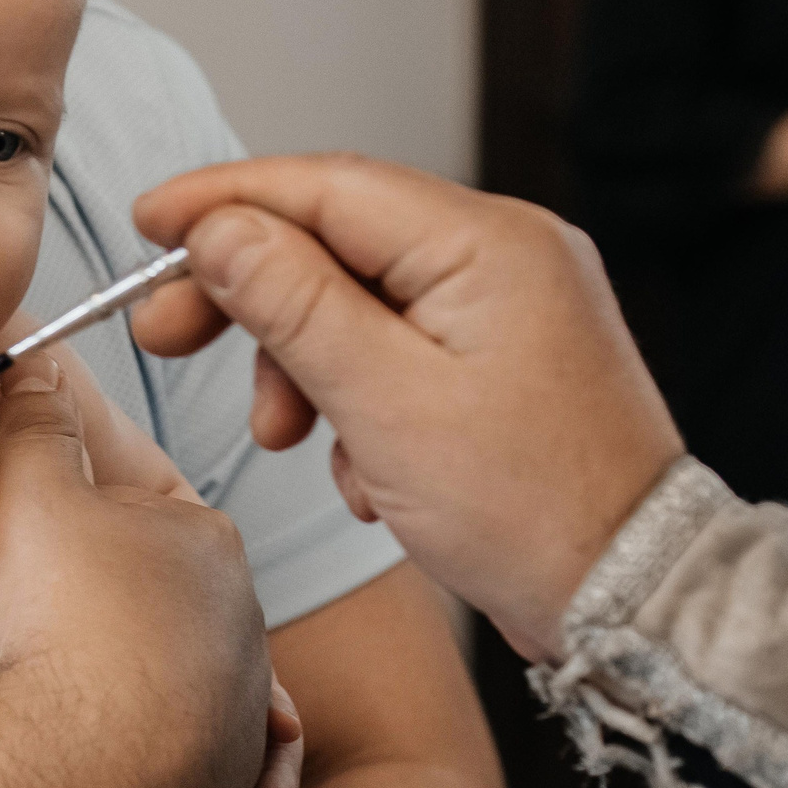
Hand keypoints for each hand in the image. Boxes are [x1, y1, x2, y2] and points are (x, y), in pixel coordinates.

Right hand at [0, 353, 275, 787]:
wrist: (84, 771)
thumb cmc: (64, 628)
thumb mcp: (33, 497)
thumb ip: (34, 425)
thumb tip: (31, 362)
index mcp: (210, 546)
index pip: (158, 516)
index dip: (97, 527)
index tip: (49, 550)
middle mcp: (244, 630)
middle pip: (183, 608)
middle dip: (135, 618)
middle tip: (58, 634)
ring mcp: (241, 716)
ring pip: (210, 704)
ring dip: (169, 715)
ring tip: (102, 728)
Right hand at [133, 155, 683, 662]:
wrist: (639, 602)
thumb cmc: (532, 513)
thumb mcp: (385, 404)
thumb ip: (293, 305)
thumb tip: (220, 231)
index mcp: (489, 242)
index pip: (325, 185)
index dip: (224, 200)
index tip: (148, 223)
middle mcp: (509, 252)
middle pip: (337, 240)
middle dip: (249, 294)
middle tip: (167, 337)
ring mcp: (513, 304)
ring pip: (359, 302)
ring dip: (302, 366)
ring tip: (286, 439)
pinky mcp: (508, 356)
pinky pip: (399, 348)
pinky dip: (357, 400)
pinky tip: (364, 472)